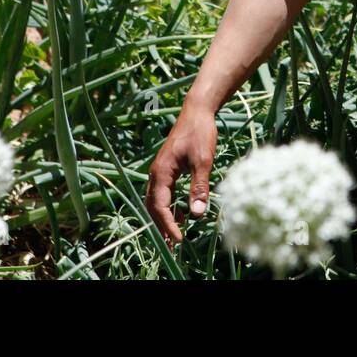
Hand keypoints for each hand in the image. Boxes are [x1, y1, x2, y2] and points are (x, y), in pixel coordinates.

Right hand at [146, 103, 218, 246]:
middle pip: (153, 206)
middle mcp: (156, 173)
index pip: (160, 205)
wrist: (197, 111)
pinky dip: (170, 206)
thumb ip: (199, 187)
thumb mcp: (203, 161)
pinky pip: (164, 193)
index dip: (169, 224)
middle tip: (173, 245)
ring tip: (177, 234)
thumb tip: (198, 215)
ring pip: (157, 200)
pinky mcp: (168, 168)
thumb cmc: (200, 133)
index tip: (179, 239)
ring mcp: (160, 171)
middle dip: (162, 226)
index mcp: (161, 172)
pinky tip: (183, 214)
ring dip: (165, 217)